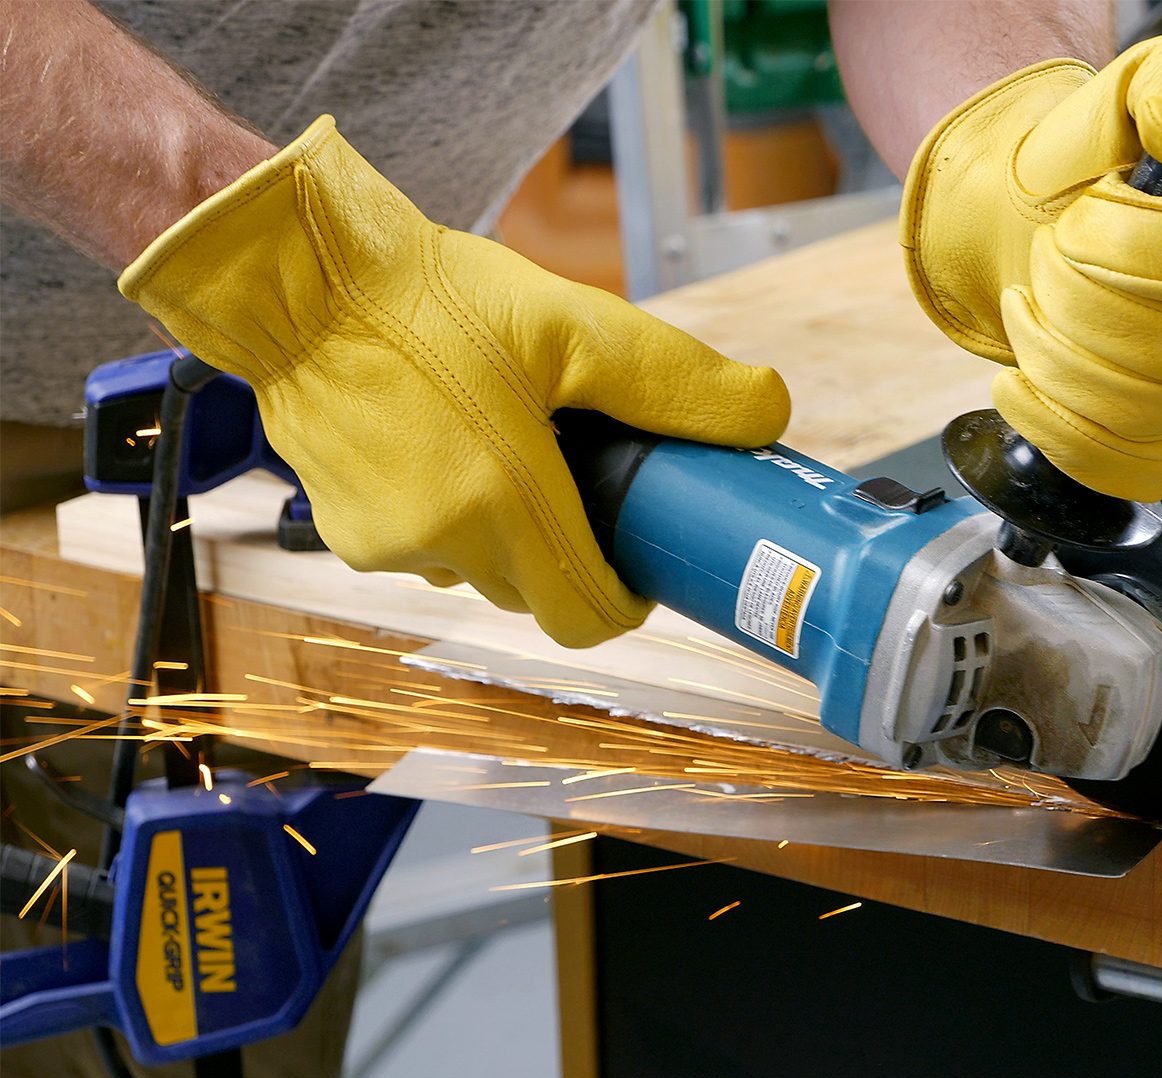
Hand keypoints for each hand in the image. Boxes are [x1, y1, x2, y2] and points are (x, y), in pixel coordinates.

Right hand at [120, 116, 788, 647]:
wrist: (294, 278)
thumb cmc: (426, 297)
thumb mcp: (572, 323)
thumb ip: (677, 379)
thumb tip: (769, 411)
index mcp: (505, 501)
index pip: (587, 615)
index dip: (627, 597)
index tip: (643, 559)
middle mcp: (442, 542)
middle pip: (538, 594)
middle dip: (570, 550)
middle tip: (585, 479)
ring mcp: (387, 545)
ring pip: (480, 572)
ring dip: (506, 531)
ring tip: (511, 445)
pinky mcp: (346, 533)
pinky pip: (424, 549)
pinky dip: (448, 516)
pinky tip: (448, 446)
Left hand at [901, 35, 1161, 501]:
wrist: (1078, 212)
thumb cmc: (1115, 150)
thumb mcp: (1152, 84)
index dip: (1127, 248)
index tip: (1071, 221)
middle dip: (1083, 307)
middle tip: (1037, 269)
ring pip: (1156, 414)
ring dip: (1062, 364)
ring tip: (1022, 316)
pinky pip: (1141, 468)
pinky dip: (1064, 436)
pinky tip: (1019, 392)